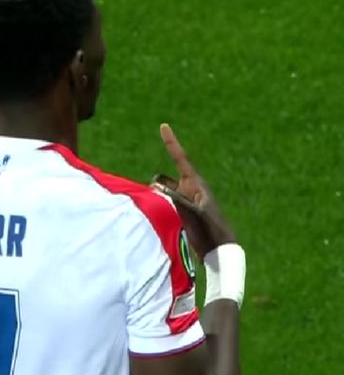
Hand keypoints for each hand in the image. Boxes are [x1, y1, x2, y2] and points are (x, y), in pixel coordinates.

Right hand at [153, 124, 235, 257]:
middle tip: (166, 205)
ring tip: (160, 213)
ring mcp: (183, 199)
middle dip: (157, 185)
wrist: (219, 248)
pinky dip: (156, 202)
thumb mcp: (195, 212)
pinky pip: (162, 200)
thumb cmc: (211, 229)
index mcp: (195, 183)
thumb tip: (156, 184)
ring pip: (161, 189)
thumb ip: (177, 197)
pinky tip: (155, 214)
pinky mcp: (179, 210)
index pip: (180, 158)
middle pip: (164, 178)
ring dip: (156, 195)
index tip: (163, 126)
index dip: (171, 142)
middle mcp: (187, 187)